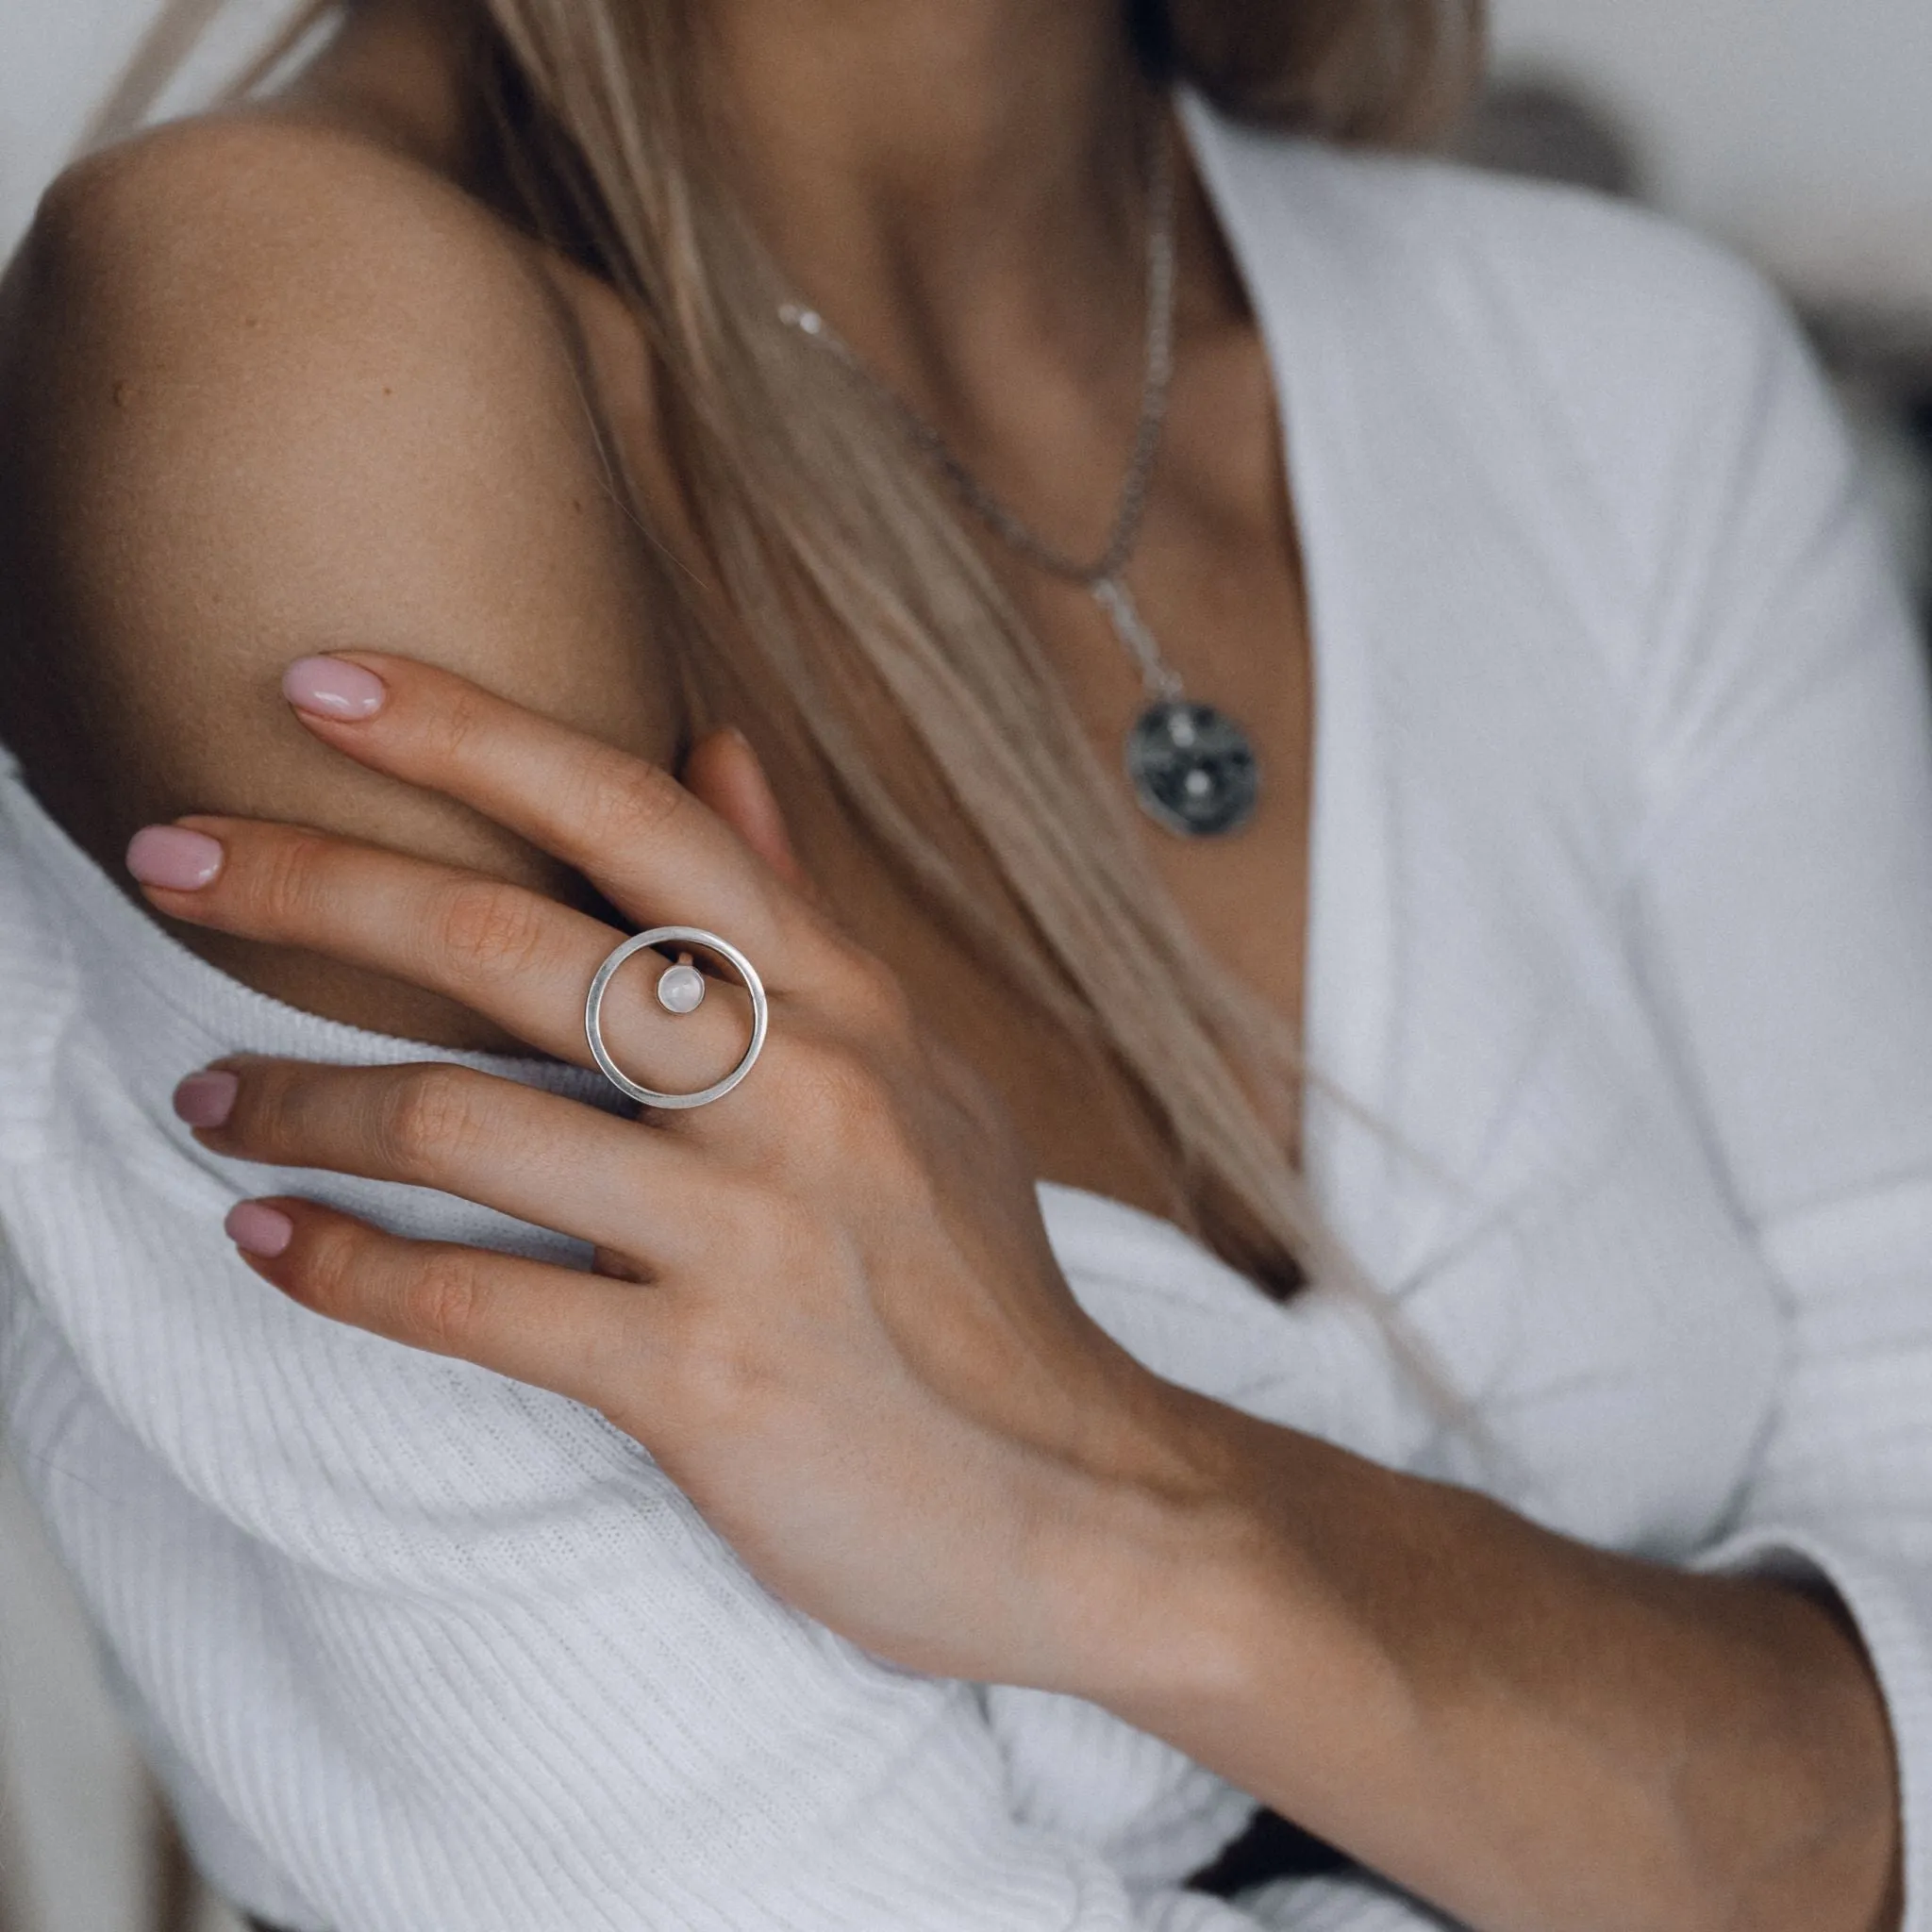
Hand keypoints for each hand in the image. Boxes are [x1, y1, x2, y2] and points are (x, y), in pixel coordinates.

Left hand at [131, 654, 1217, 1689]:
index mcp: (846, 999)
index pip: (639, 815)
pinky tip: (268, 1246)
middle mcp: (800, 1089)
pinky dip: (341, 1274)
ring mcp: (751, 1234)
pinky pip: (473, 1306)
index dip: (468, 731)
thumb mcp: (916, 1067)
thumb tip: (716, 742)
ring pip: (460, 1126)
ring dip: (298, 1105)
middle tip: (170, 856)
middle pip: (515, 942)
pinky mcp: (704, 1379)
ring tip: (210, 1101)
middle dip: (314, 882)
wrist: (1072, 1492)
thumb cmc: (973, 1276)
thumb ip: (800, 909)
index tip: (317, 680)